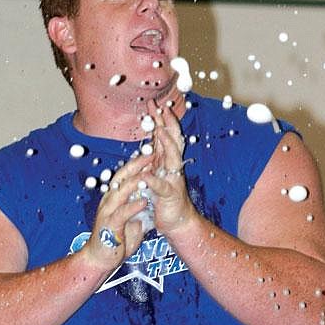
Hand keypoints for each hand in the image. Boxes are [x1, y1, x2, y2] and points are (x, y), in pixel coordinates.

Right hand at [83, 154, 153, 269]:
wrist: (99, 259)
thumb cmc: (115, 240)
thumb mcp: (129, 220)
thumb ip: (137, 209)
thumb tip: (148, 200)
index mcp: (113, 198)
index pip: (125, 175)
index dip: (137, 163)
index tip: (151, 152)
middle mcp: (109, 201)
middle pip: (121, 178)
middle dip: (136, 165)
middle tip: (151, 154)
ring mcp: (107, 213)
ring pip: (120, 192)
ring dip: (135, 182)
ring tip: (149, 174)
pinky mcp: (109, 227)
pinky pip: (122, 214)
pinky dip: (133, 206)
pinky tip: (143, 201)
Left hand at [142, 100, 196, 234]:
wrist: (177, 221)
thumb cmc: (165, 196)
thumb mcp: (158, 171)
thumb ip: (156, 154)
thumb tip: (153, 134)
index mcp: (168, 160)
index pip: (166, 135)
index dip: (161, 119)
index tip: (155, 104)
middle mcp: (173, 166)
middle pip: (172, 140)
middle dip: (166, 123)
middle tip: (160, 107)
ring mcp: (173, 179)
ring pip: (171, 159)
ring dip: (166, 145)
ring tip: (158, 132)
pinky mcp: (169, 196)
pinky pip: (160, 187)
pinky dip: (154, 181)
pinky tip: (147, 176)